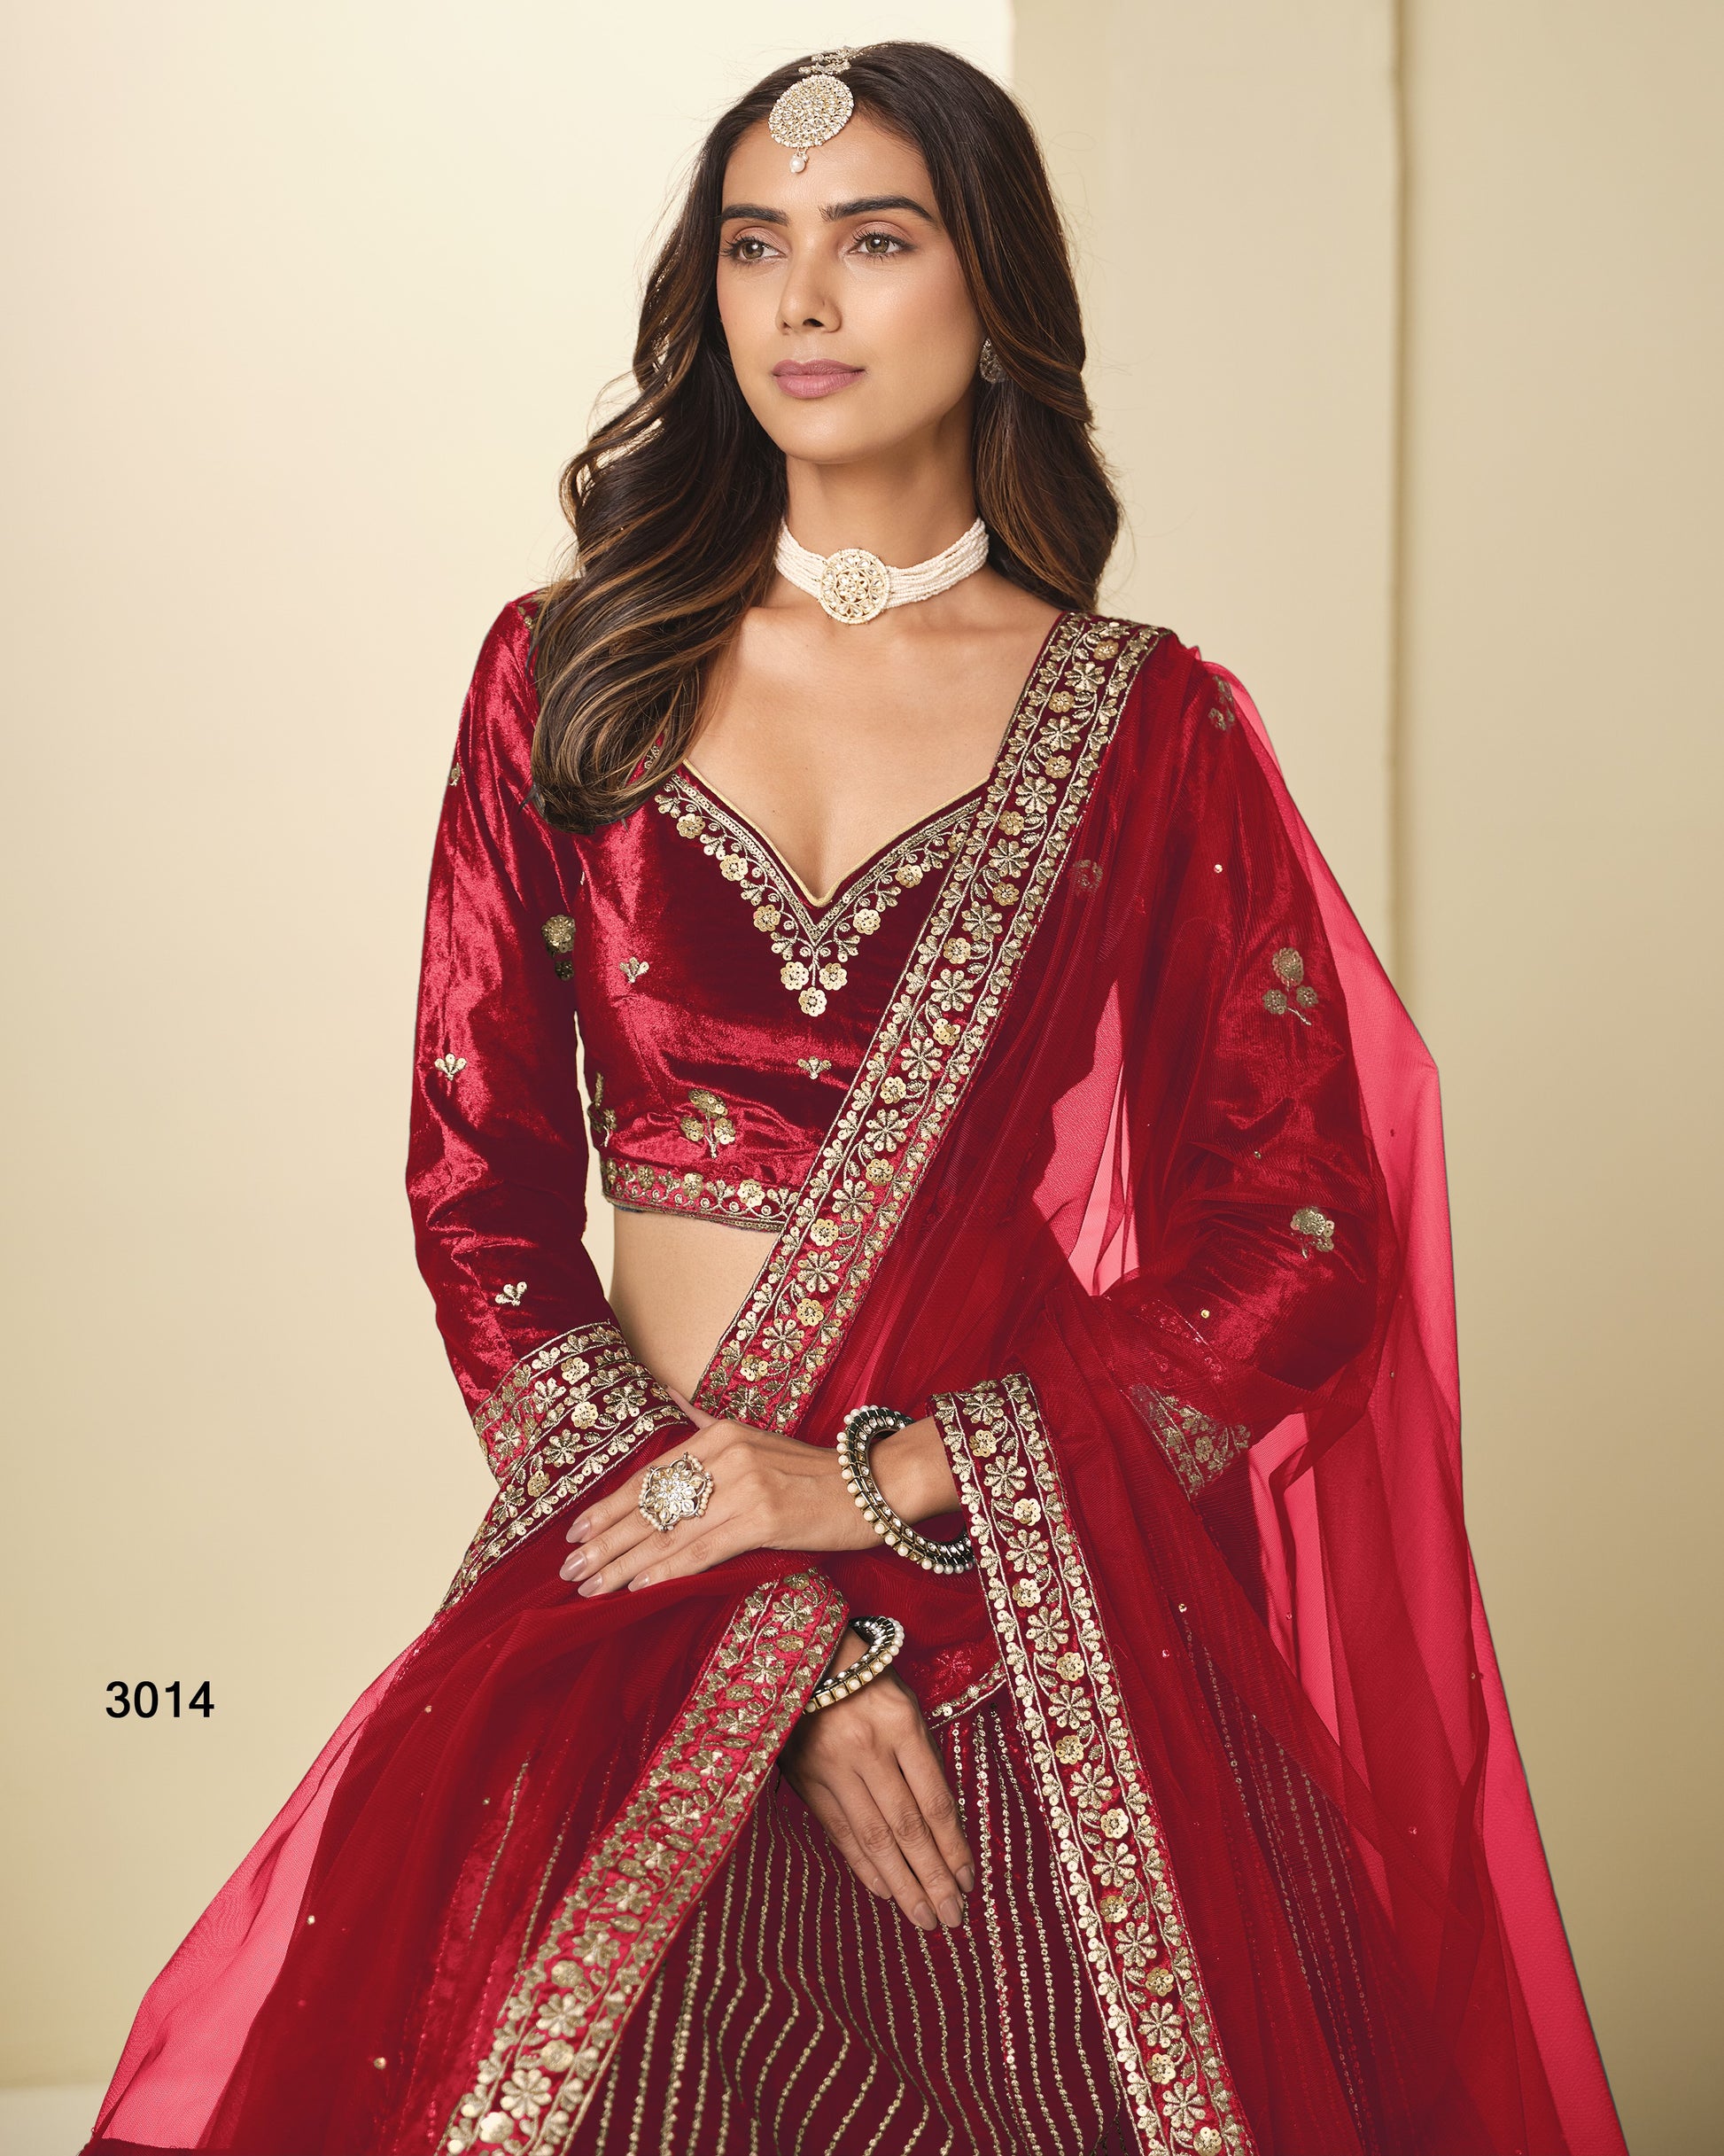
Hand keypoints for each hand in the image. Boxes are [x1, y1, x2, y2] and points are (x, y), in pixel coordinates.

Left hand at [559, 1413, 960, 1595]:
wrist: (877, 1483)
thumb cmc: (816, 1473)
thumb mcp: (758, 1440)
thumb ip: (707, 1425)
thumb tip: (671, 1397)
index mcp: (721, 1435)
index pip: (652, 1476)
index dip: (610, 1507)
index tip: (576, 1534)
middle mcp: (727, 1455)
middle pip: (651, 1504)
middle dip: (605, 1541)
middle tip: (569, 1570)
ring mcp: (745, 1485)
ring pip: (669, 1531)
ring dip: (624, 1564)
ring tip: (590, 1587)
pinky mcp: (764, 1517)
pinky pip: (704, 1550)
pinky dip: (667, 1571)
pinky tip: (638, 1588)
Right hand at [778, 1627, 974, 1931]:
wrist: (806, 1658)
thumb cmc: (870, 1680)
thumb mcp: (906, 1706)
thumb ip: (923, 1759)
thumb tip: (944, 1828)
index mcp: (901, 1724)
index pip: (935, 1800)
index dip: (954, 1847)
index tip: (970, 1882)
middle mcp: (867, 1749)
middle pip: (907, 1828)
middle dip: (933, 1878)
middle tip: (952, 1918)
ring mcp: (833, 1767)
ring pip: (874, 1838)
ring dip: (903, 1884)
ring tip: (925, 1918)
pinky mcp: (807, 1780)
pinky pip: (841, 1833)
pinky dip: (865, 1866)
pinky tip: (886, 1892)